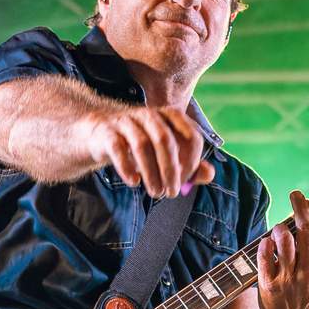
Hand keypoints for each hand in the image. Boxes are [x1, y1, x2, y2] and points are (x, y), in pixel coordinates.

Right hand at [91, 103, 215, 198]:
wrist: (98, 132)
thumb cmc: (138, 144)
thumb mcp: (165, 153)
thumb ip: (190, 164)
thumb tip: (210, 174)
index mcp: (169, 116)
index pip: (190, 136)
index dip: (191, 161)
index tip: (186, 180)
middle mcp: (148, 115)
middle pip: (165, 140)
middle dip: (171, 169)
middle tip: (171, 193)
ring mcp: (126, 122)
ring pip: (141, 145)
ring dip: (151, 173)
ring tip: (155, 193)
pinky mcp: (106, 132)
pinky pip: (117, 148)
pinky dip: (126, 166)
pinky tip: (134, 182)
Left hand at [255, 191, 308, 308]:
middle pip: (305, 230)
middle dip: (300, 206)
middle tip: (295, 195)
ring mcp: (289, 280)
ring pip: (284, 240)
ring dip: (281, 227)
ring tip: (280, 228)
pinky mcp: (269, 286)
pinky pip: (265, 256)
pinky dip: (266, 243)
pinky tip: (268, 242)